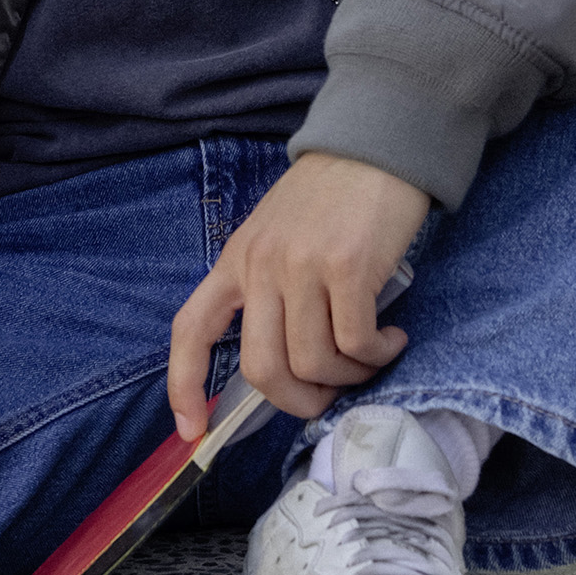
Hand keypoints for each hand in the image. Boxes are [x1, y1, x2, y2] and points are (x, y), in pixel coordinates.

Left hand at [166, 152, 430, 435]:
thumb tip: (285, 365)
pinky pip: (357, 342)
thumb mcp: (278, 236)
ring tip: (372, 358)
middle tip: (330, 394)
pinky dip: (378, 355)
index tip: (191, 430)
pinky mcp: (349, 267)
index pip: (191, 328)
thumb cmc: (332, 197)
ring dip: (349, 377)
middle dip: (298, 400)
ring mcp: (303, 266)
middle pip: (262, 368)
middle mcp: (261, 265)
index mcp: (236, 260)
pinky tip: (393, 340)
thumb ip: (270, 288)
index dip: (183, 385)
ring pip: (313, 362)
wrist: (376, 144)